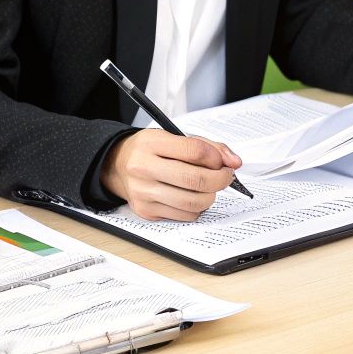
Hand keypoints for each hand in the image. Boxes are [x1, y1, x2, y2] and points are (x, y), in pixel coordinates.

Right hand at [100, 128, 241, 221]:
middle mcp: (143, 168)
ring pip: (193, 203)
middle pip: (195, 180)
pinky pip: (185, 216)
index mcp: (152, 143)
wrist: (118, 166)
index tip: (223, 161)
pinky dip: (197, 209)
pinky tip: (193, 198)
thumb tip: (234, 162)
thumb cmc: (150, 150)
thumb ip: (207, 146)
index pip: (194, 150)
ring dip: (210, 197)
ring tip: (209, 188)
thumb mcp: (173, 138)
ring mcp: (143, 192)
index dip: (216, 157)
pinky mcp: (146, 211)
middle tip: (225, 177)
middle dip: (220, 180)